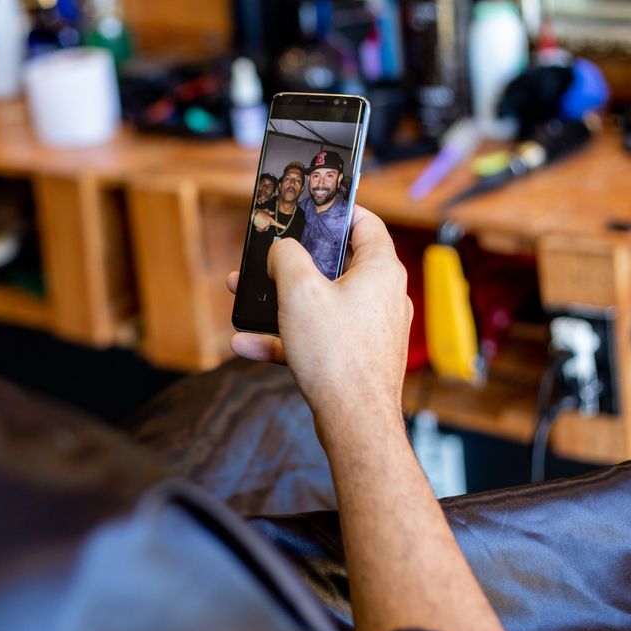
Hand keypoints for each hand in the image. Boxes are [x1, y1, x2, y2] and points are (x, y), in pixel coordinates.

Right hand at [227, 206, 411, 423]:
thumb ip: (285, 257)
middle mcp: (382, 297)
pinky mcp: (356, 357)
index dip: (337, 210)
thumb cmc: (338, 357)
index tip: (312, 207)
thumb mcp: (299, 290)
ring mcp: (370, 329)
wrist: (354, 423)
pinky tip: (248, 343)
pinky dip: (286, 337)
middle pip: (337, 264)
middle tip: (269, 258)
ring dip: (282, 301)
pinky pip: (317, 337)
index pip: (365, 222)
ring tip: (247, 299)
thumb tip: (281, 250)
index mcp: (381, 270)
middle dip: (294, 263)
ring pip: (322, 303)